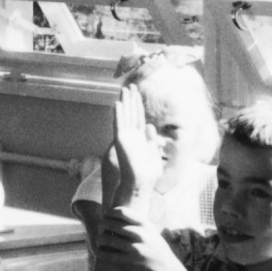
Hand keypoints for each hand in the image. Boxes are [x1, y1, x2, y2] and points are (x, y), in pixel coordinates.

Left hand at [97, 205, 174, 270]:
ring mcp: (134, 248)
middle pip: (111, 224)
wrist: (164, 266)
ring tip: (98, 239)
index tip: (104, 215)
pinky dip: (100, 252)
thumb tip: (116, 210)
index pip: (121, 212)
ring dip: (99, 238)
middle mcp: (139, 234)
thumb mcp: (149, 229)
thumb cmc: (154, 245)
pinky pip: (109, 255)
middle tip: (99, 227)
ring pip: (107, 240)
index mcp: (144, 224)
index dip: (109, 213)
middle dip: (102, 225)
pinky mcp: (129, 261)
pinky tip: (98, 250)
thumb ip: (135, 220)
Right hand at [111, 84, 163, 206]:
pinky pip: (119, 125)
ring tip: (124, 90)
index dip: (139, 106)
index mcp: (141, 139)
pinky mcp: (121, 141)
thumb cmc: (147, 174)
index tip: (138, 94)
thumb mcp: (153, 154)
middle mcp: (132, 136)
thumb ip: (151, 140)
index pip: (139, 118)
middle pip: (132, 114)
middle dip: (132, 100)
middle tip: (130, 86)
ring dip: (124, 103)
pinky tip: (118, 104)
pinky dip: (118, 114)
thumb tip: (150, 127)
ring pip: (125, 116)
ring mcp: (126, 138)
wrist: (139, 185)